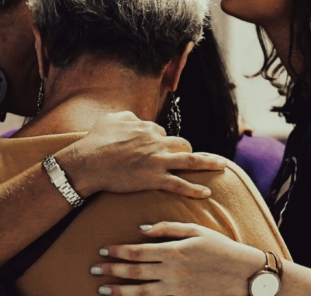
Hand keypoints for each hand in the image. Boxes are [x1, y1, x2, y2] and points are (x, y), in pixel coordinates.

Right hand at [59, 111, 226, 198]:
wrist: (88, 163)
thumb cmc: (95, 141)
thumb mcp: (110, 119)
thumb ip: (126, 116)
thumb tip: (135, 118)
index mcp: (146, 127)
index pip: (161, 132)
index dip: (159, 141)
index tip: (154, 150)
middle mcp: (156, 142)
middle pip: (181, 143)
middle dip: (186, 150)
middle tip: (190, 156)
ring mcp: (157, 161)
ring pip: (189, 160)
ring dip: (208, 162)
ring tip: (222, 165)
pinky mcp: (155, 179)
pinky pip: (180, 184)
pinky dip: (194, 189)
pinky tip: (207, 193)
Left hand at [92, 222, 259, 295]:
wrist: (246, 276)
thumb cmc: (222, 250)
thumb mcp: (197, 231)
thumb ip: (168, 228)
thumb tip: (142, 230)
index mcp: (175, 251)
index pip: (138, 252)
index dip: (118, 251)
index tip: (104, 250)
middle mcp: (173, 272)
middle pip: (134, 272)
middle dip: (111, 270)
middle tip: (93, 268)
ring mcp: (177, 291)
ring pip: (140, 292)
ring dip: (119, 290)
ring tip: (103, 288)